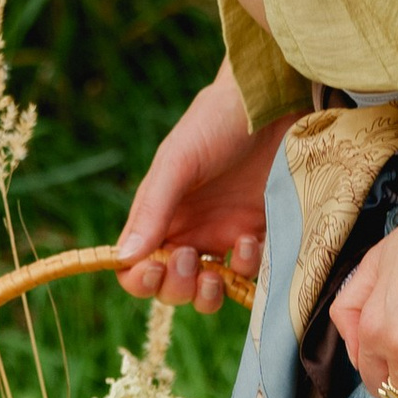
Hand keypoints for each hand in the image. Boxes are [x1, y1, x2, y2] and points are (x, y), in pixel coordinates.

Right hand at [115, 69, 289, 313]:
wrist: (273, 102)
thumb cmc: (216, 122)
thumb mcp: (178, 161)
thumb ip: (153, 208)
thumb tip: (124, 257)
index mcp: (161, 215)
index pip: (136, 267)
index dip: (140, 280)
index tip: (154, 269)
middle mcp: (190, 232)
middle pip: (170, 287)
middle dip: (176, 288)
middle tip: (190, 260)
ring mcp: (226, 237)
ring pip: (209, 292)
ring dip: (207, 294)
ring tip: (215, 272)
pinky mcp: (262, 236)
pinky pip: (250, 276)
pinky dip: (247, 270)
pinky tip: (249, 240)